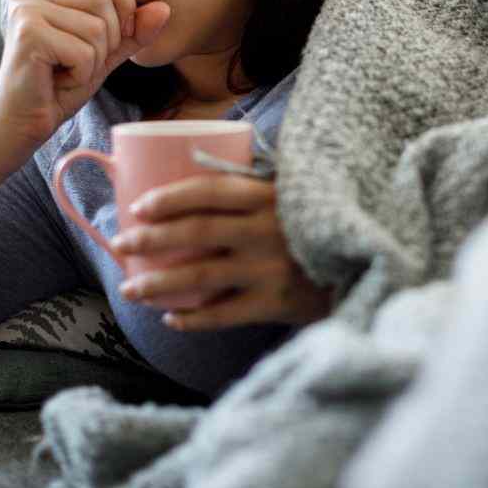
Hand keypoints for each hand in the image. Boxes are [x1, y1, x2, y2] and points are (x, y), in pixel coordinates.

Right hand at [0, 0, 170, 150]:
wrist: (22, 124)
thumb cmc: (60, 87)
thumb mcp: (105, 54)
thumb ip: (133, 32)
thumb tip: (164, 8)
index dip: (122, 2)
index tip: (115, 37)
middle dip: (108, 40)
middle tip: (81, 62)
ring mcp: (26, 10)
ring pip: (96, 27)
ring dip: (93, 61)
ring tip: (67, 72)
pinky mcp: (28, 34)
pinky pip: (83, 51)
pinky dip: (81, 74)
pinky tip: (58, 81)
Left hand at [110, 174, 334, 330]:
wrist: (367, 264)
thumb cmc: (320, 224)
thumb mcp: (293, 194)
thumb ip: (255, 186)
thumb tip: (197, 168)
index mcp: (270, 196)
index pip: (209, 191)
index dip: (170, 198)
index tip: (139, 207)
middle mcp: (267, 230)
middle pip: (196, 233)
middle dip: (151, 239)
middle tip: (121, 245)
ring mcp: (271, 269)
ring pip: (202, 276)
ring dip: (159, 283)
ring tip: (131, 288)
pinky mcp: (277, 304)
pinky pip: (225, 314)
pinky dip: (195, 319)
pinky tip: (171, 318)